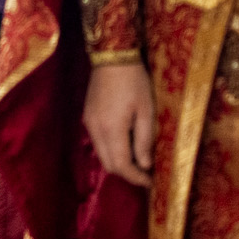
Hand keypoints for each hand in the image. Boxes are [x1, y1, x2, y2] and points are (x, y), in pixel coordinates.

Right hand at [82, 62, 155, 186]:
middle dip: (127, 173)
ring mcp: (89, 122)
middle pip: (108, 164)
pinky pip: (98, 142)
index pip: (121, 165)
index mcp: (111, 129)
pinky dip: (111, 149)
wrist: (112, 56)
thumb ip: (144, 140)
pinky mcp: (88, 116)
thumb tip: (145, 165)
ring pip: (102, 154)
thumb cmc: (134, 81)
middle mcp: (96, 129)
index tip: (150, 182)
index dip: (136, 178)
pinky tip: (125, 142)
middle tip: (145, 173)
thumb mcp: (146, 110)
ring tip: (137, 159)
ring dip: (118, 162)